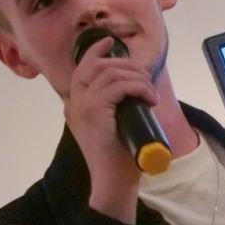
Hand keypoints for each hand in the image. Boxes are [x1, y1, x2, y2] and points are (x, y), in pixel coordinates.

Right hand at [67, 34, 158, 222]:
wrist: (113, 181)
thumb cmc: (119, 158)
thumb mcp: (116, 126)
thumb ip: (116, 108)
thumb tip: (138, 89)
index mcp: (76, 105)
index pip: (83, 69)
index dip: (96, 52)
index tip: (110, 43)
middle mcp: (74, 102)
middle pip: (99, 66)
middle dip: (128, 67)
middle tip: (146, 80)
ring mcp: (82, 106)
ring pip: (110, 74)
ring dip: (137, 78)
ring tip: (150, 94)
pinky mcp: (94, 112)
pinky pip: (117, 87)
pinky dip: (137, 87)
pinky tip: (148, 98)